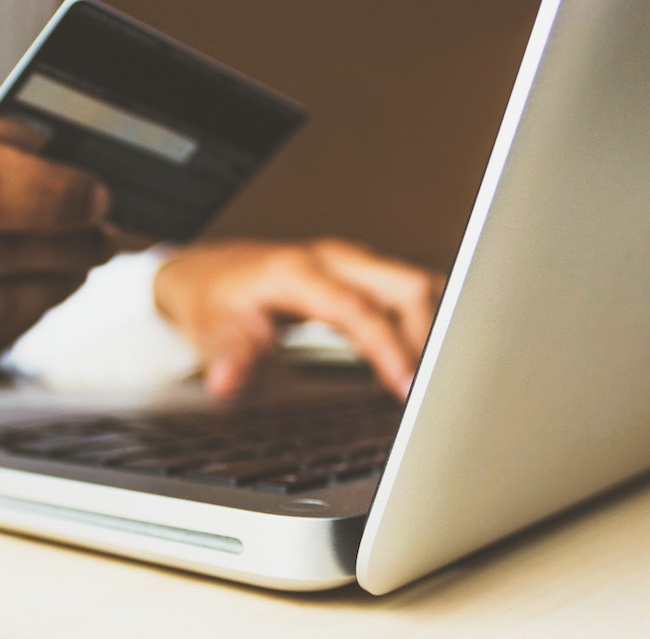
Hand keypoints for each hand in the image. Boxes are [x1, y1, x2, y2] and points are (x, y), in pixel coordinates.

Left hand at [153, 238, 444, 398]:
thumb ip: (228, 355)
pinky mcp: (361, 273)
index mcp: (297, 271)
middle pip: (406, 286)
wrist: (205, 271)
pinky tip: (431, 357)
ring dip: (435, 328)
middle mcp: (332, 259)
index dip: (387, 348)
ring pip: (416, 285)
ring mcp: (351, 262)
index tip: (407, 387)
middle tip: (438, 391)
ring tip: (444, 379)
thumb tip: (226, 382)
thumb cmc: (211, 299)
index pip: (357, 309)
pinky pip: (409, 292)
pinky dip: (427, 322)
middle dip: (430, 337)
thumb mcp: (210, 329)